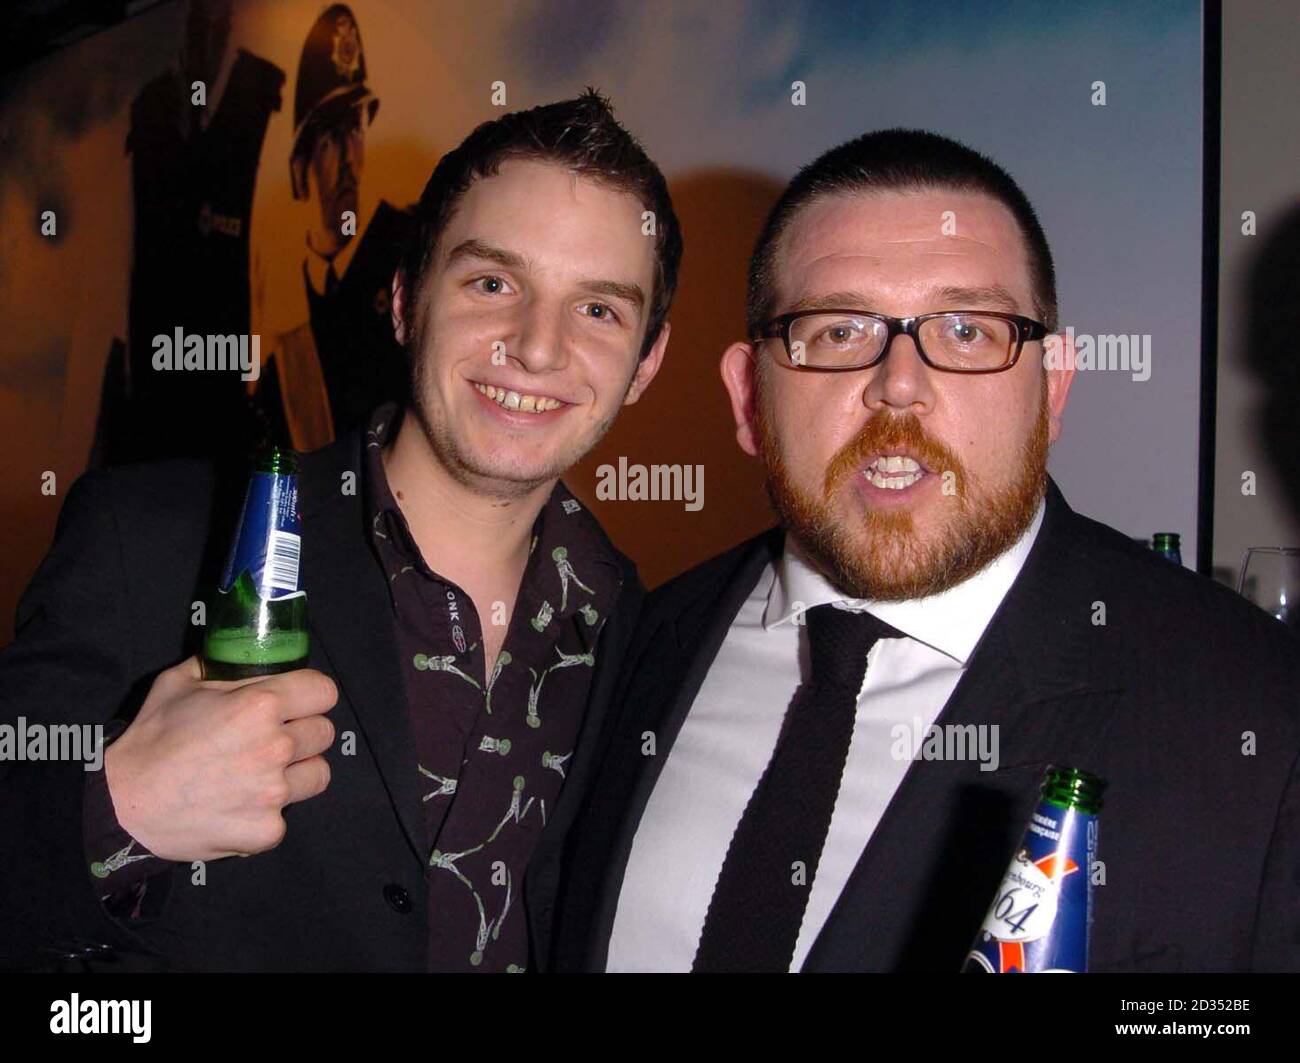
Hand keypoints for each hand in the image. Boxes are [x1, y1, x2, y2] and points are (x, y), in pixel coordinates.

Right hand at [103, 655, 337, 861]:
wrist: (123, 806)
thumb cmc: (151, 741)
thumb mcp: (179, 684)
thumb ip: (218, 665)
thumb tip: (237, 653)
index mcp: (261, 705)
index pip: (325, 691)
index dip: (311, 695)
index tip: (298, 702)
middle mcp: (276, 747)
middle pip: (324, 732)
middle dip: (303, 732)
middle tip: (273, 739)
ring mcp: (274, 793)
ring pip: (318, 773)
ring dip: (297, 771)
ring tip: (261, 773)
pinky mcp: (267, 830)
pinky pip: (287, 814)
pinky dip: (268, 811)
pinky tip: (239, 805)